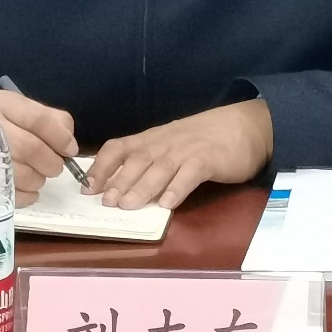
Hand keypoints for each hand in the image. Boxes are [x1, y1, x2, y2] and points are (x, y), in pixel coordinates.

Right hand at [0, 89, 78, 206]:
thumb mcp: (16, 107)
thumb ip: (48, 118)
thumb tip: (69, 142)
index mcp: (2, 104)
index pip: (38, 120)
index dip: (60, 137)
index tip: (70, 149)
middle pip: (32, 149)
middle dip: (51, 162)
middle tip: (55, 166)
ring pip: (22, 174)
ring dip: (39, 179)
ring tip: (38, 176)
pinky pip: (10, 194)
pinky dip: (27, 195)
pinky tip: (28, 189)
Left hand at [85, 100, 272, 210]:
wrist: (245, 125)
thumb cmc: (205, 139)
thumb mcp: (172, 145)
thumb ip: (150, 161)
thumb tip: (119, 185)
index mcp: (153, 138)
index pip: (120, 147)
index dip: (102, 166)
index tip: (87, 187)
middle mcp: (166, 142)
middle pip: (137, 159)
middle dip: (118, 180)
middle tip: (105, 202)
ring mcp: (187, 149)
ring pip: (160, 167)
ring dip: (142, 186)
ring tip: (128, 205)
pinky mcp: (209, 158)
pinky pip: (191, 173)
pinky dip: (178, 188)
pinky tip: (168, 203)